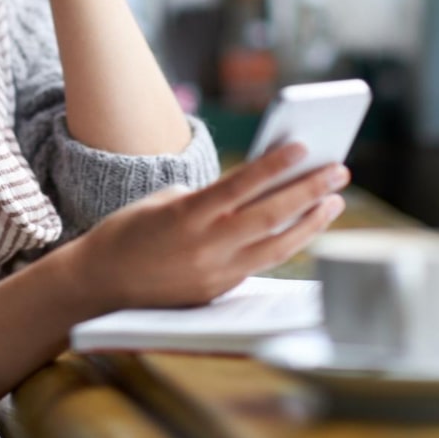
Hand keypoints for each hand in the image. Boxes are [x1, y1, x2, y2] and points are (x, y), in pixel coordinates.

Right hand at [68, 143, 349, 312]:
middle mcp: (205, 247)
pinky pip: (260, 263)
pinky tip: (304, 226)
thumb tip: (252, 190)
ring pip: (276, 246)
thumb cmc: (129, 231)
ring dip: (309, 222)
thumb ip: (208, 197)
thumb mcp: (163, 200)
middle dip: (308, 191)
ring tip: (333, 201)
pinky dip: (285, 242)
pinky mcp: (218, 291)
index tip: (303, 146)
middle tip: (338, 170)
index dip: (274, 166)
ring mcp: (214, 273)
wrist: (100, 283)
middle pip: (269, 216)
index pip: (241, 186)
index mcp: (187, 216)